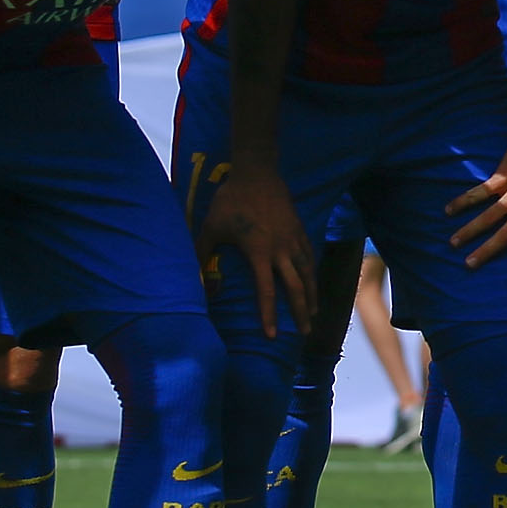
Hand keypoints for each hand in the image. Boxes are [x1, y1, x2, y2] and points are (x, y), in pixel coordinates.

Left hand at [198, 156, 314, 337]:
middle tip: (305, 333)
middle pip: (295, 288)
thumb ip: (202, 254)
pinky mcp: (300, 229)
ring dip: (311, 296)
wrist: (257, 172)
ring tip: (313, 314)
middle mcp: (281, 250)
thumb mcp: (211, 227)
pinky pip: (310, 255)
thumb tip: (193, 279)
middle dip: (300, 313)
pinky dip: (313, 272)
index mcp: (259, 252)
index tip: (272, 335)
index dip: (268, 315)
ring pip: (307, 273)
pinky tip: (313, 282)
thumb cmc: (230, 200)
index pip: (266, 291)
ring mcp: (293, 239)